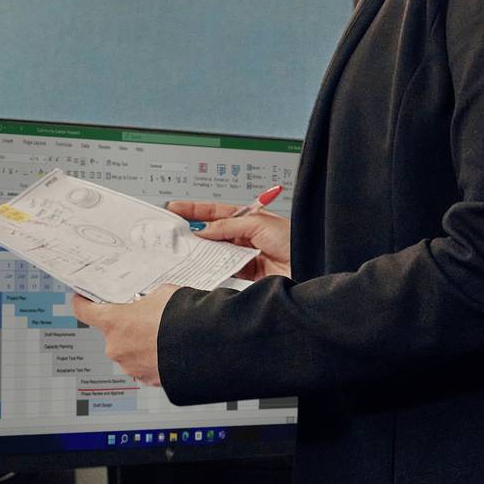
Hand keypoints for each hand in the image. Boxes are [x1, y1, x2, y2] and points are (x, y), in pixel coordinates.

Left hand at [70, 286, 177, 387]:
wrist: (205, 347)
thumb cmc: (182, 317)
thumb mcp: (162, 294)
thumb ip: (146, 300)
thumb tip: (148, 304)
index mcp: (114, 322)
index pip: (84, 311)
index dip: (83, 303)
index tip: (83, 299)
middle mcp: (116, 348)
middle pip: (113, 333)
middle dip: (127, 325)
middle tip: (146, 316)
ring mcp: (131, 367)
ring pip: (130, 351)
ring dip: (141, 343)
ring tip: (164, 333)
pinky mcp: (148, 380)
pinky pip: (145, 365)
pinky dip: (154, 357)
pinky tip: (171, 347)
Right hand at [168, 200, 290, 279]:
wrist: (310, 266)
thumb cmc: (295, 241)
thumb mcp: (258, 224)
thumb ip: (228, 225)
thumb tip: (203, 229)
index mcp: (250, 219)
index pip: (217, 212)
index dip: (196, 210)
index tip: (176, 208)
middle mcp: (246, 237)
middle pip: (213, 233)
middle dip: (193, 232)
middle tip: (173, 231)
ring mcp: (245, 256)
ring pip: (215, 252)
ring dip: (201, 251)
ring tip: (184, 249)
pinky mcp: (246, 275)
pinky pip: (223, 270)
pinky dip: (212, 268)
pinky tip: (202, 266)